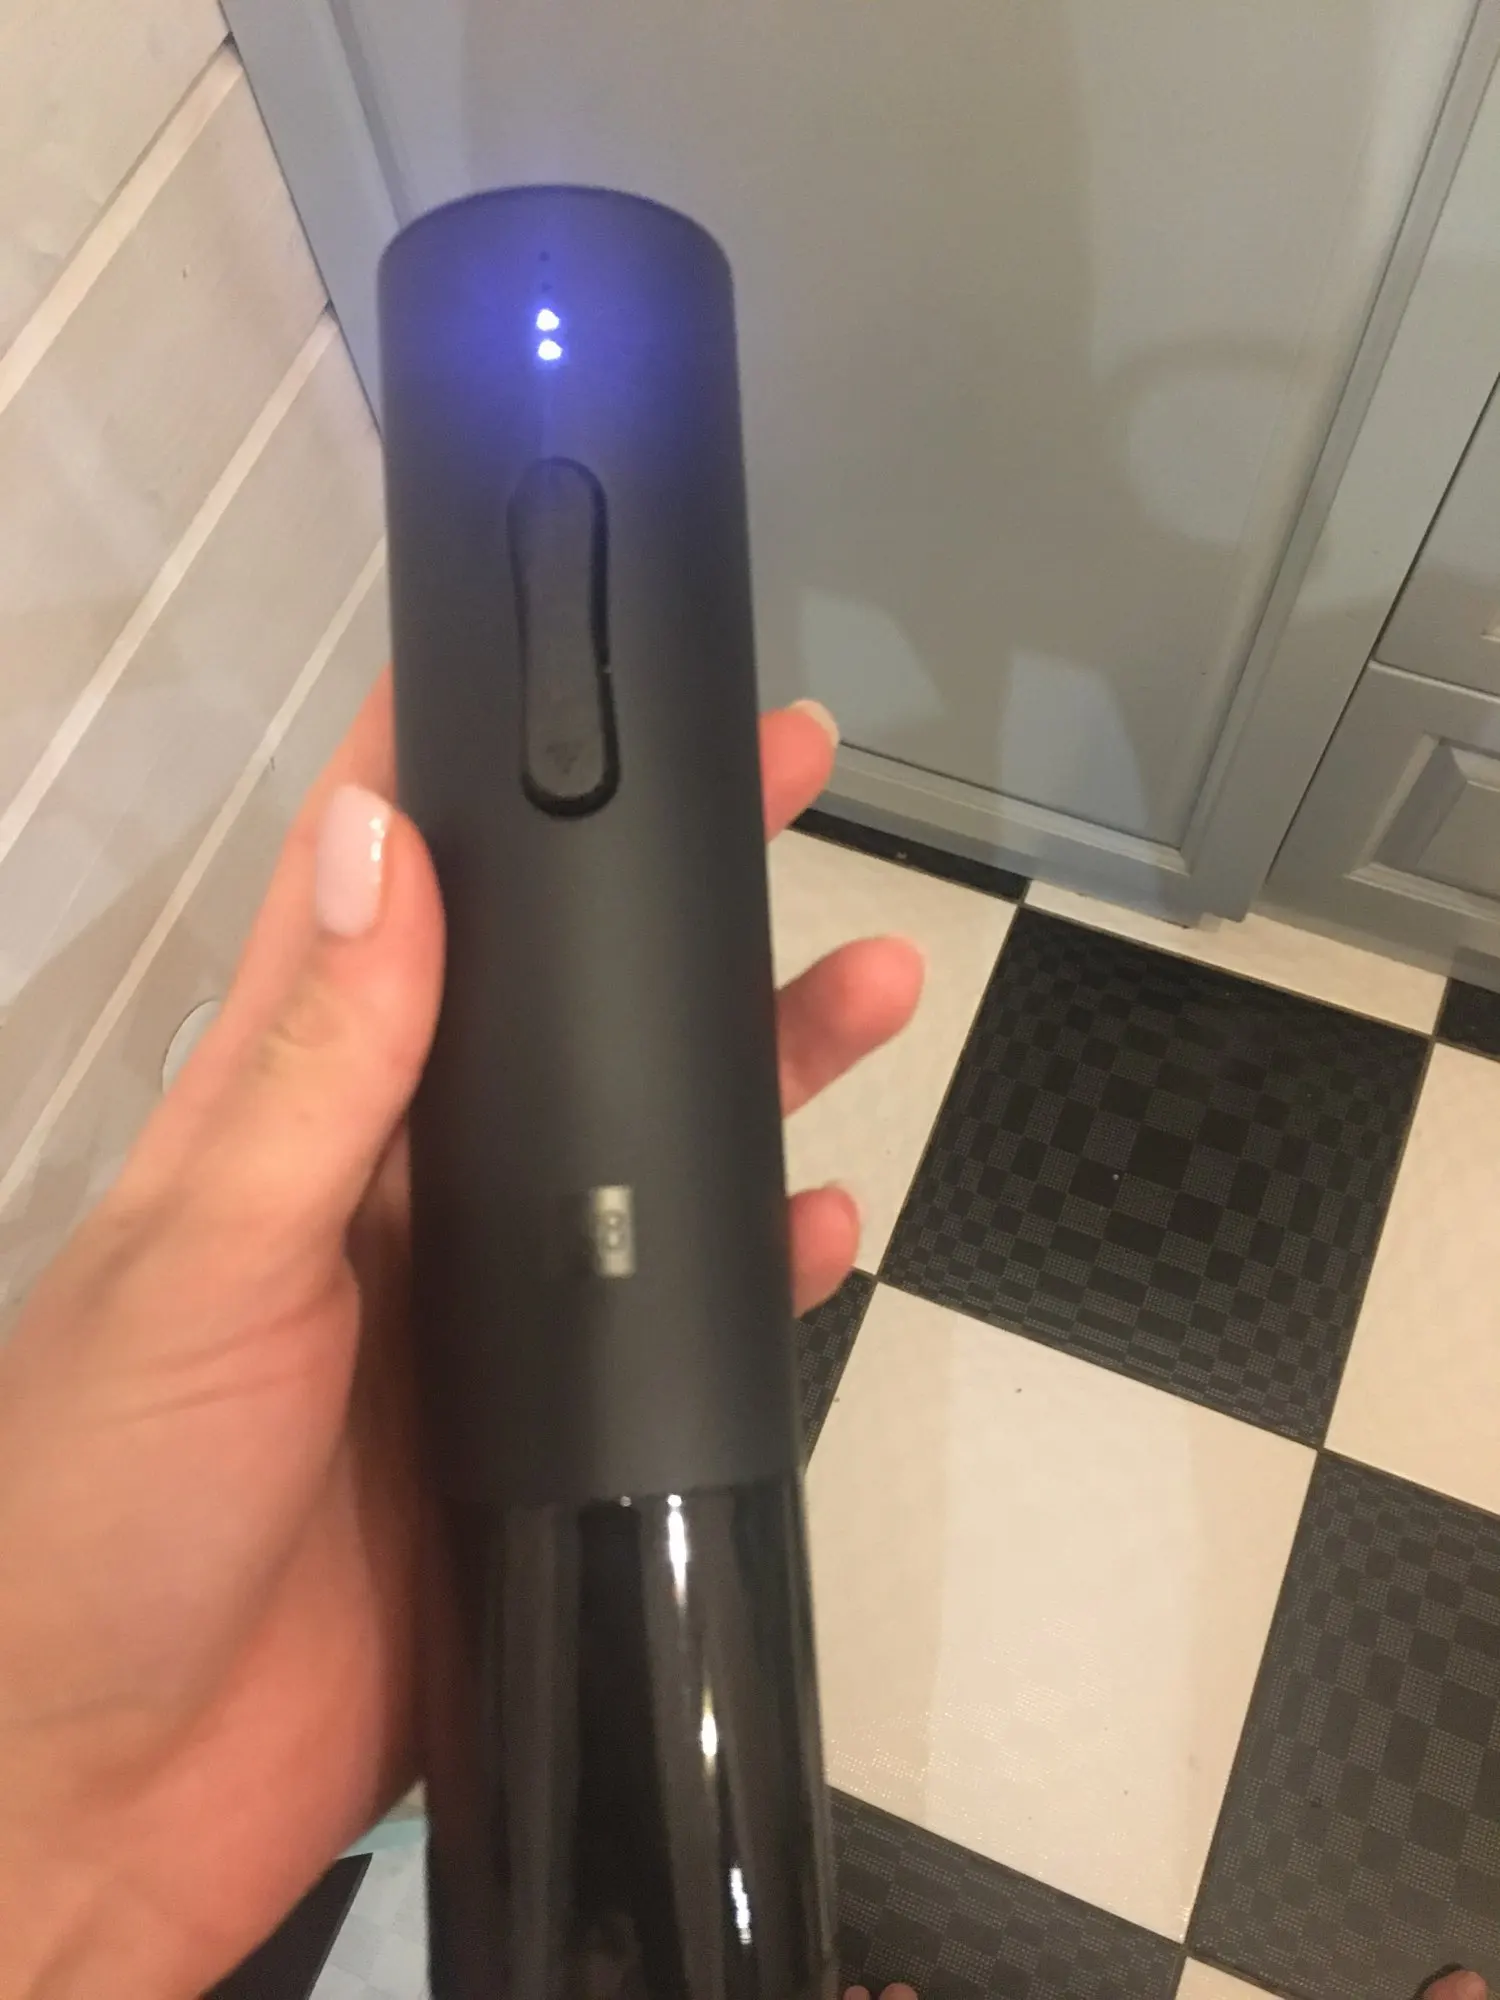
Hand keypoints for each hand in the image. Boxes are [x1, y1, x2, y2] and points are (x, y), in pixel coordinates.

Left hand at [0, 686, 922, 1998]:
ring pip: (645, 1140)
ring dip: (751, 1056)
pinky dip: (757, 1264)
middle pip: (554, 997)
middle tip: (781, 780)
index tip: (557, 659)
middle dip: (666, 887)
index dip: (460, 764)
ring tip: (867, 977)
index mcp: (294, 1108)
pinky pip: (678, 1313)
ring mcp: (483, 1295)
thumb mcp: (207, 1260)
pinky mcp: (549, 1412)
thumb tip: (377, 837)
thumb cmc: (111, 1502)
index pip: (382, 888)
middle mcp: (398, 1178)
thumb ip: (308, 1066)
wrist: (120, 1788)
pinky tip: (825, 1224)